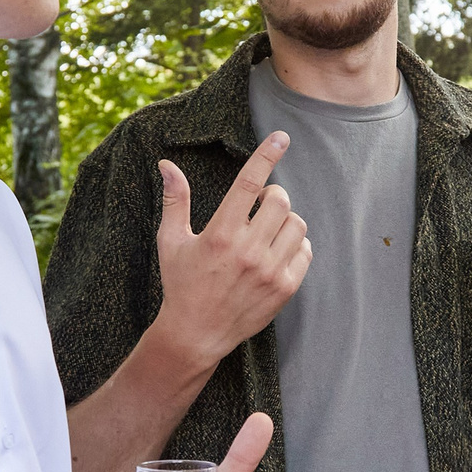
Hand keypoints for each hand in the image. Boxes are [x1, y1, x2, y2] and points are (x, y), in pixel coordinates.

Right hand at [149, 136, 310, 372]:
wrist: (196, 334)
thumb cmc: (181, 284)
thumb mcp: (171, 241)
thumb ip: (175, 200)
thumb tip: (166, 164)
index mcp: (220, 234)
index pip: (248, 184)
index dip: (266, 156)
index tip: (282, 137)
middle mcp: (248, 251)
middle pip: (280, 201)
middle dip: (273, 195)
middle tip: (260, 205)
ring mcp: (270, 271)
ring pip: (296, 224)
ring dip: (285, 220)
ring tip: (267, 230)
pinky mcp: (285, 288)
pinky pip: (304, 251)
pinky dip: (295, 244)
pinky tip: (277, 251)